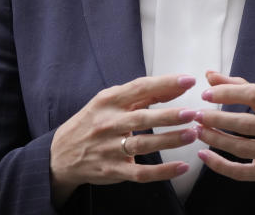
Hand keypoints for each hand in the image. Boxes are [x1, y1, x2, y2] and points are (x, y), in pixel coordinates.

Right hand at [50, 74, 199, 206]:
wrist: (62, 154)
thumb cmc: (92, 122)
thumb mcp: (109, 103)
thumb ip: (141, 95)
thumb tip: (175, 87)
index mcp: (108, 101)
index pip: (139, 88)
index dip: (164, 84)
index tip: (187, 81)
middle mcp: (107, 123)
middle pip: (142, 118)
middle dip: (169, 115)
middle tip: (192, 112)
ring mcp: (109, 149)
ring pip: (143, 144)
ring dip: (169, 140)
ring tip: (191, 134)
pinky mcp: (113, 170)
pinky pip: (141, 172)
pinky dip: (162, 171)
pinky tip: (181, 167)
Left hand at [194, 71, 254, 213]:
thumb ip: (242, 87)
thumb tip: (210, 75)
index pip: (254, 94)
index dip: (227, 93)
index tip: (206, 94)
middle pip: (244, 123)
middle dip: (216, 118)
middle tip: (196, 115)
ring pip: (240, 147)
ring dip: (214, 139)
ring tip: (197, 131)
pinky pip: (241, 172)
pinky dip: (219, 165)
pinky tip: (204, 155)